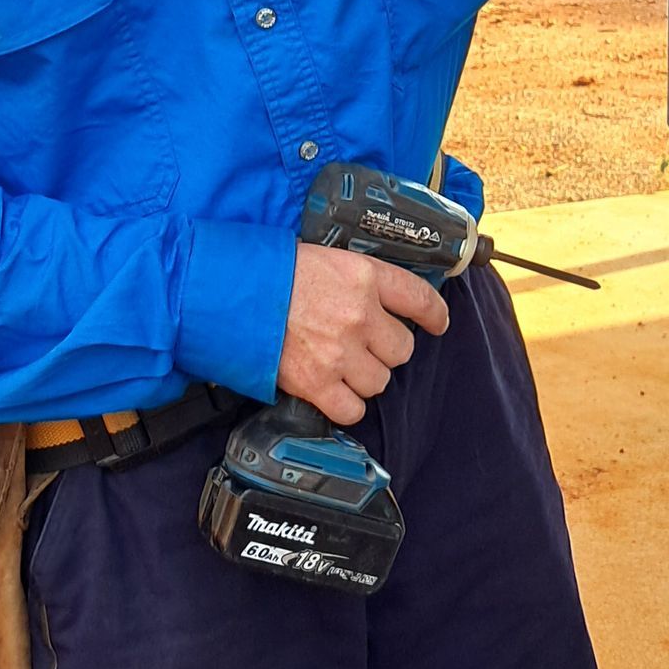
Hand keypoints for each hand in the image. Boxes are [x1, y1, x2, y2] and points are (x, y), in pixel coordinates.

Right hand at [278, 243, 449, 425]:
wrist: (231, 294)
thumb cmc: (273, 273)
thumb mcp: (326, 258)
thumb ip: (360, 281)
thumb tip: (384, 301)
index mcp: (365, 277)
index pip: (420, 300)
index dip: (435, 316)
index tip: (437, 323)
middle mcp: (360, 315)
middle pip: (402, 350)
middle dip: (385, 350)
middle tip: (363, 344)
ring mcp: (340, 352)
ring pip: (379, 382)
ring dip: (364, 378)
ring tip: (340, 364)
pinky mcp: (317, 383)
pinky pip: (353, 410)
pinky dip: (346, 405)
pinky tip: (333, 391)